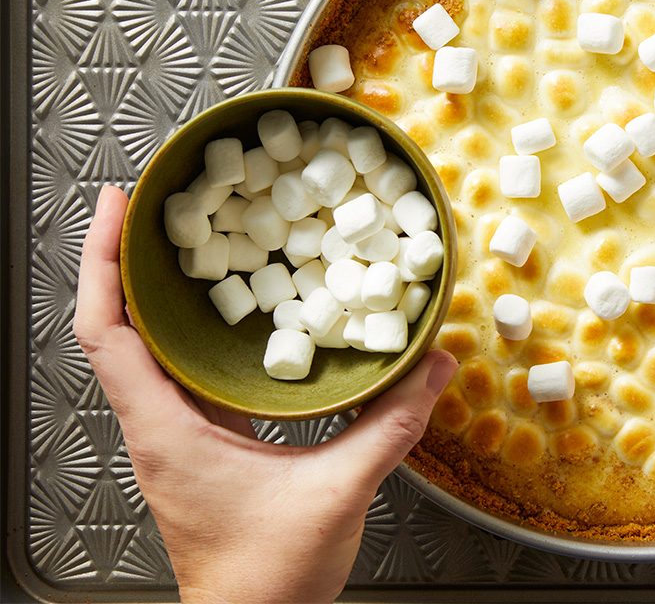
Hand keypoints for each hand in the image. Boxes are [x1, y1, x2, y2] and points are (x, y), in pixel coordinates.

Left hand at [73, 186, 457, 602]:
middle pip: (115, 328)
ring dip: (152, 294)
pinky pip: (177, 375)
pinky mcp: (197, 449)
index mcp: (167, 430)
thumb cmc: (268, 576)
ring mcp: (173, 439)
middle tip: (154, 205)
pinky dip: (188, 334)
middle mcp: (156, 428)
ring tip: (184, 245)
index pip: (108, 332)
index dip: (103, 262)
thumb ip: (391, 425)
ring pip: (141, 351)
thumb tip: (433, 366)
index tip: (118, 207)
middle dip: (123, 260)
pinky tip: (231, 317)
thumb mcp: (338, 490)